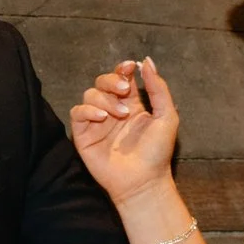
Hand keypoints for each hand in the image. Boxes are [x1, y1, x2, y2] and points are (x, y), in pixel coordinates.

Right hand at [70, 56, 179, 202]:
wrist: (144, 181)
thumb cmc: (157, 152)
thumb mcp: (167, 116)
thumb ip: (158, 89)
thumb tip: (147, 61)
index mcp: (131, 104)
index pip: (121, 78)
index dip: (122, 69)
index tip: (130, 66)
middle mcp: (112, 111)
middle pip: (102, 82)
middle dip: (111, 80)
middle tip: (124, 89)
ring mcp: (97, 123)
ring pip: (89, 94)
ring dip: (104, 98)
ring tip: (119, 114)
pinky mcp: (83, 135)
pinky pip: (77, 113)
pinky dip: (87, 110)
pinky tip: (102, 117)